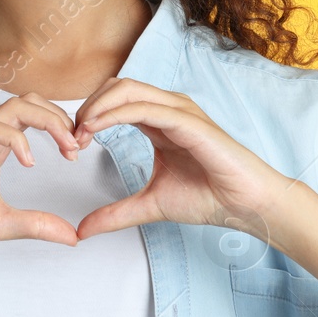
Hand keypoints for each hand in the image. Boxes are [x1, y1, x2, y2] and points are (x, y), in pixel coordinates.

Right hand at [0, 92, 82, 268]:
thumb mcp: (5, 225)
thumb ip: (38, 225)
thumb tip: (73, 236)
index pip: (34, 116)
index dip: (62, 127)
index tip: (78, 152)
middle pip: (30, 102)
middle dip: (60, 117)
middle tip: (78, 146)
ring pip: (15, 106)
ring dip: (48, 120)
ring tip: (65, 148)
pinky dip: (18, 140)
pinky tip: (29, 163)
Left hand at [70, 77, 284, 240]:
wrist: (245, 205)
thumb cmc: (209, 198)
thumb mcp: (150, 205)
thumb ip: (115, 214)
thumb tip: (81, 230)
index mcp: (160, 121)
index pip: (116, 100)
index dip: (89, 115)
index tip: (72, 145)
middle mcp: (169, 108)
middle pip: (117, 86)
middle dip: (89, 106)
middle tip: (71, 138)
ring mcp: (180, 111)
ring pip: (128, 90)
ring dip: (97, 107)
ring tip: (79, 132)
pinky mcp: (189, 121)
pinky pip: (145, 108)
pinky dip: (116, 114)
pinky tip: (96, 129)